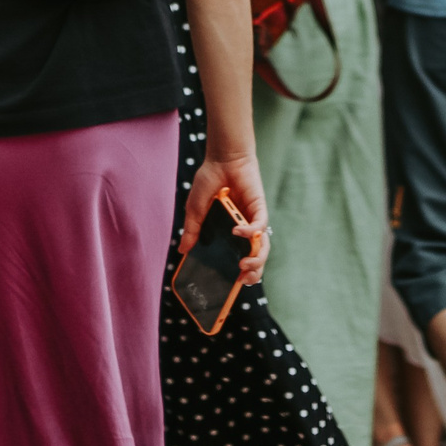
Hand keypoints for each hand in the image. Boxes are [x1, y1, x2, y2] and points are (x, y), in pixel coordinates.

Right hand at [181, 152, 270, 283]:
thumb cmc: (209, 182)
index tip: (231, 287)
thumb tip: (182, 250)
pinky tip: (237, 232)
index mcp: (230, 233)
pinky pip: (260, 225)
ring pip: (262, 246)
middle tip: (242, 279)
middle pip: (255, 257)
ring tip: (243, 266)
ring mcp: (253, 219)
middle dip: (253, 273)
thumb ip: (192, 230)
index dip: (238, 275)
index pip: (238, 259)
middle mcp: (245, 230)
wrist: (222, 158)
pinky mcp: (259, 208)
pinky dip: (250, 232)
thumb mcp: (195, 209)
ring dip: (256, 259)